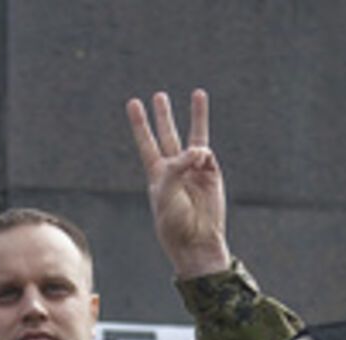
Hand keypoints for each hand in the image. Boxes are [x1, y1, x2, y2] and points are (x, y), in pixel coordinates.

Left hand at [126, 88, 229, 278]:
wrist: (197, 241)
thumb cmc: (174, 222)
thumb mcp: (166, 193)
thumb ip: (177, 166)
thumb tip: (198, 150)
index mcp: (157, 175)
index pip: (146, 143)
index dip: (140, 124)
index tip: (133, 103)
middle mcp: (175, 170)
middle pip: (168, 135)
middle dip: (164, 116)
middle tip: (159, 96)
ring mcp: (194, 171)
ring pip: (194, 137)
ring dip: (197, 115)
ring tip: (198, 93)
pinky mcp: (212, 174)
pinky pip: (206, 154)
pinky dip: (201, 154)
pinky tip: (198, 160)